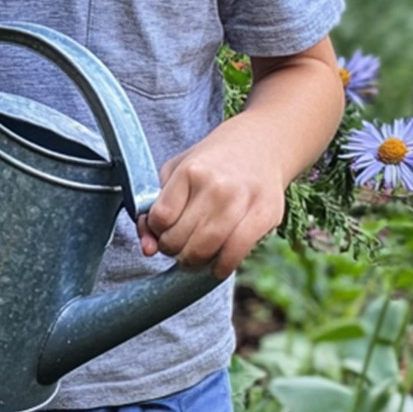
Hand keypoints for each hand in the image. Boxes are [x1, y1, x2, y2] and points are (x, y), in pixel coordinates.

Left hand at [137, 119, 286, 280]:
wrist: (260, 144)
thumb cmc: (213, 163)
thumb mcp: (176, 172)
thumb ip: (155, 209)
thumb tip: (147, 250)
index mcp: (190, 171)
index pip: (160, 219)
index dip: (156, 230)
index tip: (164, 228)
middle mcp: (215, 186)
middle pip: (179, 239)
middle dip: (173, 249)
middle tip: (179, 244)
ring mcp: (241, 201)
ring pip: (204, 251)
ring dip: (194, 261)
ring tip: (196, 254)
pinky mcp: (265, 215)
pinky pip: (234, 255)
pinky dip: (221, 267)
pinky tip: (218, 264)